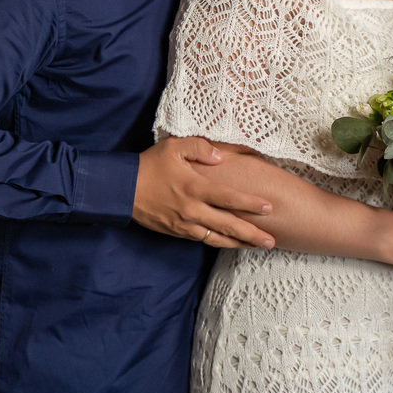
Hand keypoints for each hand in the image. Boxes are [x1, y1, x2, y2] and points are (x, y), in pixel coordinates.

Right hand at [133, 136, 274, 248]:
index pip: (228, 198)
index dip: (250, 203)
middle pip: (228, 225)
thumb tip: (221, 156)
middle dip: (252, 234)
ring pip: (218, 238)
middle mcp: (192, 210)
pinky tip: (232, 243)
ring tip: (258, 246)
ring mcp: (185, 224)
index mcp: (194, 187)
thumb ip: (200, 148)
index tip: (269, 207)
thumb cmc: (149, 165)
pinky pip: (204, 240)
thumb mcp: (174, 146)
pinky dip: (220, 243)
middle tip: (271, 241)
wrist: (121, 190)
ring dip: (239, 243)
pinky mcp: (177, 232)